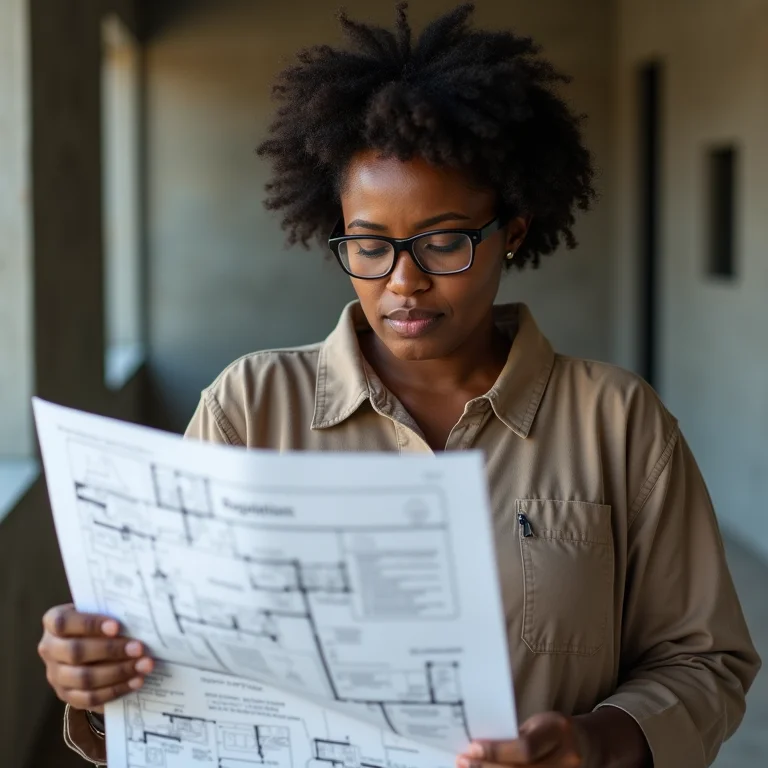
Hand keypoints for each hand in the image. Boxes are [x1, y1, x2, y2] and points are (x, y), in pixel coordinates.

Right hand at [38, 604, 154, 713]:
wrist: (91, 646)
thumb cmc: (100, 622)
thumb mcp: (101, 611)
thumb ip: (112, 611)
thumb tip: (140, 617)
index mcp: (54, 621)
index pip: (64, 622)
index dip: (90, 624)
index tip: (117, 626)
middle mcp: (49, 648)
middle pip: (75, 652)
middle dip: (111, 650)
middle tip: (139, 648)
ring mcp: (56, 675)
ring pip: (84, 678)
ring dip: (118, 672)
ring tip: (144, 665)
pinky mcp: (67, 695)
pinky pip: (90, 698)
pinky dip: (116, 690)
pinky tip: (136, 681)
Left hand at [458, 708, 651, 767]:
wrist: (589, 745)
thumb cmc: (555, 729)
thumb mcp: (538, 723)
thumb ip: (516, 735)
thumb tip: (480, 744)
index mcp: (558, 731)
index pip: (525, 747)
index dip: (497, 751)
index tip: (471, 748)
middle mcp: (566, 758)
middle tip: (463, 762)